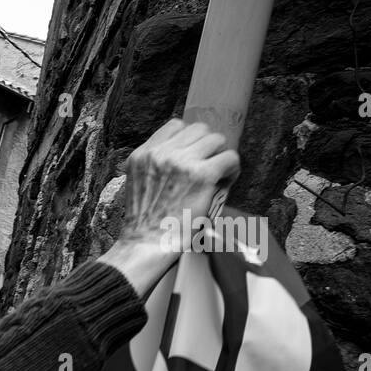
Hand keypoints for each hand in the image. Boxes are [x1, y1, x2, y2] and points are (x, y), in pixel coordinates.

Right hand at [101, 119, 240, 297]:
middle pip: (198, 129)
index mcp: (142, 155)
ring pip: (216, 139)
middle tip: (208, 168)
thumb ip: (154, 166)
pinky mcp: (201, 175)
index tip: (194, 156)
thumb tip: (183, 157)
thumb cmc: (145, 224)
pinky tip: (225, 183)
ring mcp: (181, 162)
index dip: (189, 140)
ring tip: (218, 176)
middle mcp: (160, 154)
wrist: (146, 244)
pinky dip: (232, 170)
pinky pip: (230, 157)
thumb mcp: (138, 185)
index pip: (175, 126)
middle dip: (207, 147)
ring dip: (220, 156)